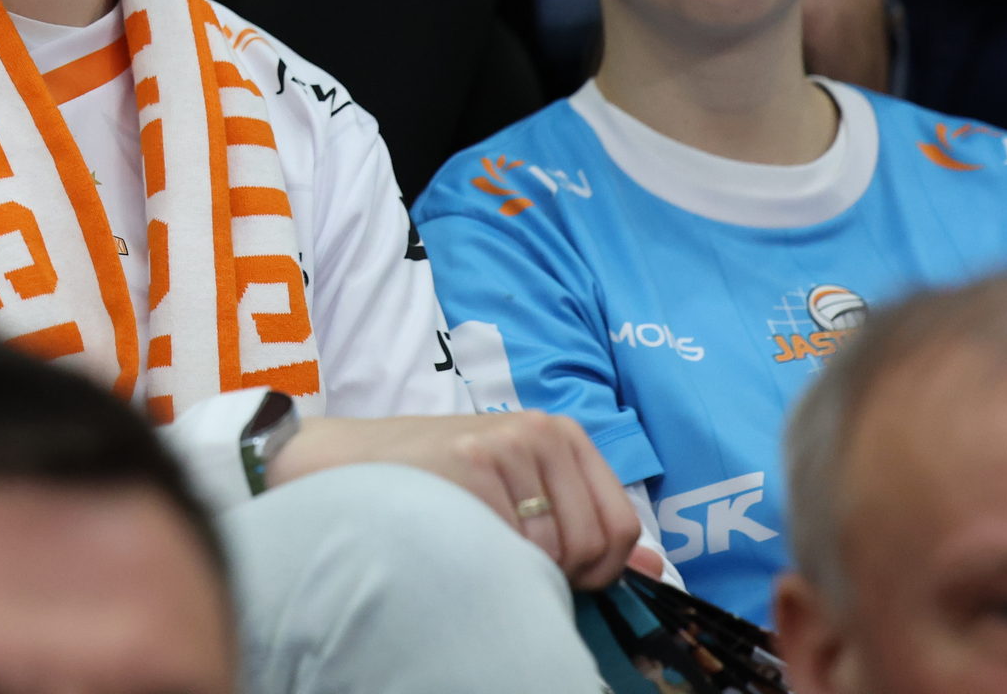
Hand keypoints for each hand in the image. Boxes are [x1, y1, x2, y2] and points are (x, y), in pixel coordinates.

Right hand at [272, 411, 641, 587]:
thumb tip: (660, 568)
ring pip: (553, 552)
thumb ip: (584, 519)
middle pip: (595, 544)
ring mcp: (504, 445)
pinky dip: (487, 561)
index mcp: (560, 433)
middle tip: (507, 556)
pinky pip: (510, 549)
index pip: (622, 526)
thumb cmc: (436, 482)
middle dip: (560, 573)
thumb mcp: (519, 485)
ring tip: (476, 538)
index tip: (563, 574)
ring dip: (518, 566)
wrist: (346, 463)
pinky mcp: (470, 466)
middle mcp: (538, 431)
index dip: (600, 569)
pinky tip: (455, 537)